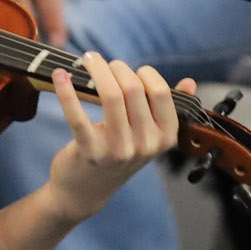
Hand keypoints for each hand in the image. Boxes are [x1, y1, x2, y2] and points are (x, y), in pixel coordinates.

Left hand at [45, 52, 183, 219]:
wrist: (87, 190)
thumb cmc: (119, 153)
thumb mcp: (148, 136)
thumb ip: (169, 109)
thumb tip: (191, 82)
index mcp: (165, 137)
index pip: (161, 93)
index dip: (145, 73)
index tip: (128, 70)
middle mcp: (146, 145)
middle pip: (134, 89)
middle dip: (116, 67)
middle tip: (100, 61)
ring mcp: (119, 150)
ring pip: (110, 96)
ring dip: (96, 70)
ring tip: (87, 59)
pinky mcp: (90, 152)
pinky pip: (78, 115)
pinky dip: (67, 91)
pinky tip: (60, 75)